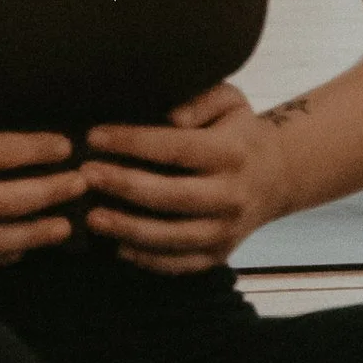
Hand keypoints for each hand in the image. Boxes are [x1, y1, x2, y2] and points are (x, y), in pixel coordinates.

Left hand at [82, 82, 294, 270]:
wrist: (277, 176)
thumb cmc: (238, 132)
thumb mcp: (229, 101)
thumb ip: (201, 99)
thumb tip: (171, 117)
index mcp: (230, 153)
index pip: (175, 148)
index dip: (132, 142)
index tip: (94, 136)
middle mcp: (231, 195)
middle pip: (171, 196)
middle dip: (123, 185)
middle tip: (85, 176)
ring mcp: (227, 230)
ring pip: (173, 237)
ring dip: (129, 229)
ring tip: (92, 218)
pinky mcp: (221, 254)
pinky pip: (182, 264)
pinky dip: (149, 260)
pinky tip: (118, 248)